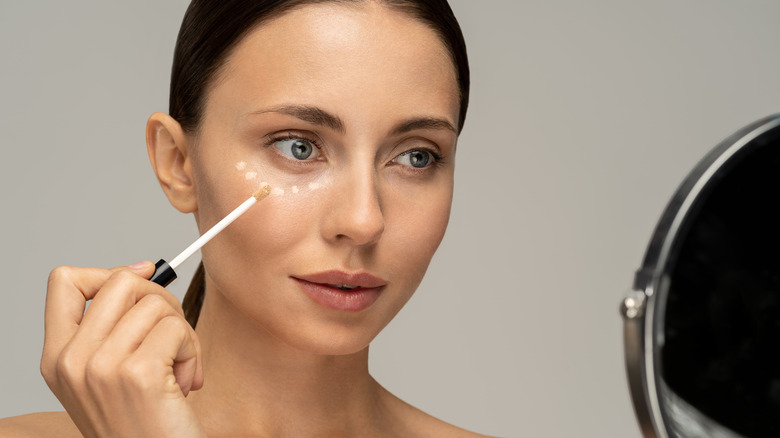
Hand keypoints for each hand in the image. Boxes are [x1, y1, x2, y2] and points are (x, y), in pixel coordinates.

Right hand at [40, 262, 205, 437]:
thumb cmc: (142, 420)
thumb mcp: (108, 373)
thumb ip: (112, 326)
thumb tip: (142, 269)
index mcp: (57, 357)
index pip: (64, 282)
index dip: (108, 272)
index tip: (141, 281)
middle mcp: (71, 361)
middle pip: (122, 281)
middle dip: (160, 300)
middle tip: (171, 335)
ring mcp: (102, 367)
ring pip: (156, 303)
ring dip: (182, 333)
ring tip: (178, 368)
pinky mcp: (139, 374)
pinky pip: (177, 329)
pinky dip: (193, 351)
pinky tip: (185, 381)